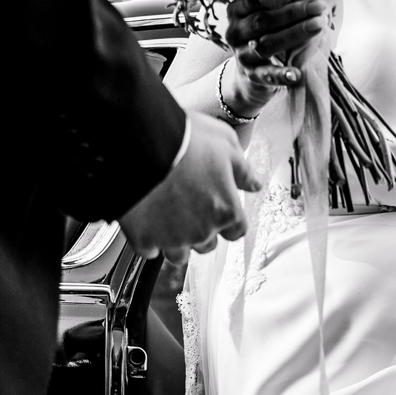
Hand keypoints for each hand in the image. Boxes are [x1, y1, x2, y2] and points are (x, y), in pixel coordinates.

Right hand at [120, 113, 259, 261]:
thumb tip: (254, 184)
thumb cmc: (185, 139)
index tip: (216, 209)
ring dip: (174, 240)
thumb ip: (242, 170)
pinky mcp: (144, 240)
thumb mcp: (224, 142)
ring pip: (179, 254)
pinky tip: (144, 218)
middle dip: (199, 230)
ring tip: (163, 214)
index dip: (226, 220)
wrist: (141, 142)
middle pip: (207, 244)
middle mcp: (202, 231)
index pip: (236, 231)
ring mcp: (172, 239)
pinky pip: (148, 250)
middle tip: (185, 205)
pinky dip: (147, 238)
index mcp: (225, 210)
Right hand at [225, 0, 324, 105]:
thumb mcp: (270, 17)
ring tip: (319, 26)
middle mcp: (235, 32)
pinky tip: (298, 73)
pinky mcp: (251, 76)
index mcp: (236, 11)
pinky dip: (282, 74)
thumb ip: (284, 2)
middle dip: (293, 12)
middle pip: (263, 20)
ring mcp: (242, 55)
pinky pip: (267, 75)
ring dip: (294, 34)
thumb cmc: (266, 36)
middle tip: (320, 7)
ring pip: (266, 45)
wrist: (252, 74)